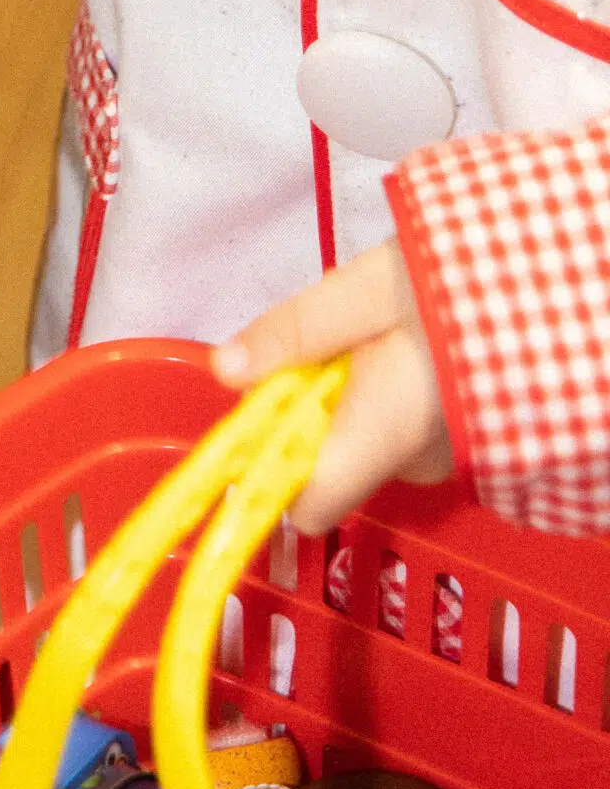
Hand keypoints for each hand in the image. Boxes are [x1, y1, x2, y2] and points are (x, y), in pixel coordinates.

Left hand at [211, 241, 451, 533]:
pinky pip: (403, 429)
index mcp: (382, 436)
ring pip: (367, 440)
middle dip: (314, 408)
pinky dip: (393, 394)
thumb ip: (297, 331)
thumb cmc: (464, 286)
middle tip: (335, 340)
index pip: (305, 505)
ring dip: (355, 394)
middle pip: (330, 463)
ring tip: (386, 332)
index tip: (262, 406)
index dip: (272, 465)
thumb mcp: (367, 290)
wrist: (562, 284)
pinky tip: (415, 347)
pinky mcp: (466, 443)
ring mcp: (445, 459)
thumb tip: (225, 369)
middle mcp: (414, 466)